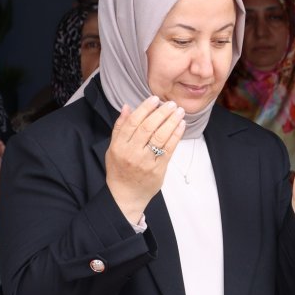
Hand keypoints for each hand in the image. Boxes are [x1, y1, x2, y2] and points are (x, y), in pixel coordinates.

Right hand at [105, 96, 185, 222]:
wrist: (126, 195)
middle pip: (148, 128)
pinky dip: (176, 135)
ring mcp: (146, 162)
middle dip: (161, 113)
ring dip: (172, 122)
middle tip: (171, 104)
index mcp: (119, 146)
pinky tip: (181, 125)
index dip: (145, 109)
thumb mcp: (113, 148)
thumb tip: (127, 107)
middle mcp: (132, 153)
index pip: (133, 123)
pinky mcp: (158, 169)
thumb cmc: (119, 170)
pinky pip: (169, 149)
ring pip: (160, 137)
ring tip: (179, 112)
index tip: (155, 99)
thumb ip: (120, 127)